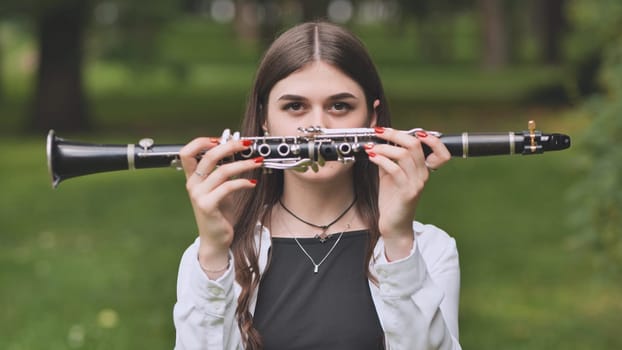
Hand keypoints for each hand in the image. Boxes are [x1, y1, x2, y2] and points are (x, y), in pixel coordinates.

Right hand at [179, 137, 262, 273]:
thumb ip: (222, 172)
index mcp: (193, 178)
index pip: (187, 152)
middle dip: (230, 146)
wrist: (216, 239)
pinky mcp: (207, 206)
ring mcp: (198, 195)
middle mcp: (192, 184)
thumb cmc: (219, 213)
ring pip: (222, 171)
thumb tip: (237, 151)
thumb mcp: (219, 188)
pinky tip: (253, 184)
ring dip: (243, 164)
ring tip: (257, 162)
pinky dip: (243, 183)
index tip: (221, 138)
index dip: (202, 141)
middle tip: (247, 144)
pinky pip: (227, 187)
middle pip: (207, 155)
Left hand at [365, 127, 450, 259]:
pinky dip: (381, 159)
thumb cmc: (393, 200)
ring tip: (371, 147)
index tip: (407, 130)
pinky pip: (395, 170)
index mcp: (423, 169)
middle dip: (395, 134)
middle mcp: (423, 174)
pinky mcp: (407, 192)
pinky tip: (372, 157)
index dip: (426, 137)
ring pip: (404, 155)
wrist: (394, 225)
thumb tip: (382, 141)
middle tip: (379, 132)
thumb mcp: (391, 174)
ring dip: (384, 147)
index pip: (437, 148)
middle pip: (415, 145)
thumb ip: (391, 158)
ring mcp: (416, 183)